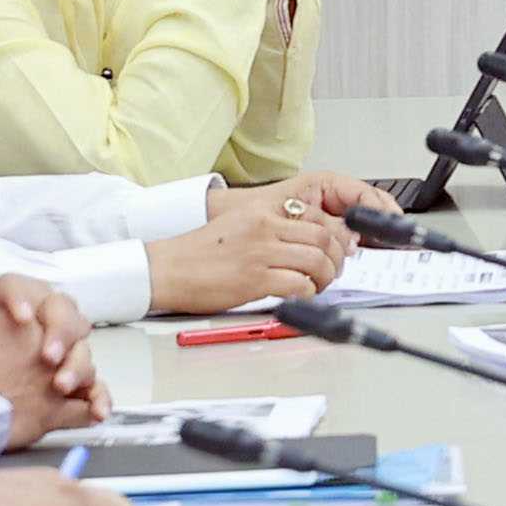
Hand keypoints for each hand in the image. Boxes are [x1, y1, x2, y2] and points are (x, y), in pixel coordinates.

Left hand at [0, 280, 99, 441]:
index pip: (18, 286)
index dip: (22, 298)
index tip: (19, 318)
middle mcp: (33, 328)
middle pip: (63, 310)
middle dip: (61, 331)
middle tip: (47, 356)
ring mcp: (53, 359)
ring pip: (82, 347)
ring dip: (79, 364)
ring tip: (61, 386)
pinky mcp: (63, 392)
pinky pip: (92, 388)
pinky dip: (99, 398)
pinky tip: (96, 411)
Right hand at [145, 182, 353, 312]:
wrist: (167, 269)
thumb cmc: (199, 252)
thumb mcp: (239, 224)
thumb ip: (271, 227)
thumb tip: (306, 241)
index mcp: (262, 210)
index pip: (317, 216)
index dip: (336, 234)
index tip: (339, 247)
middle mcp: (264, 226)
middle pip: (323, 237)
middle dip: (337, 257)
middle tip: (334, 270)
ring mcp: (260, 252)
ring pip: (316, 260)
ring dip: (326, 277)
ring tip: (318, 285)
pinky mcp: (255, 278)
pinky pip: (299, 284)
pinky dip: (308, 293)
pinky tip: (301, 295)